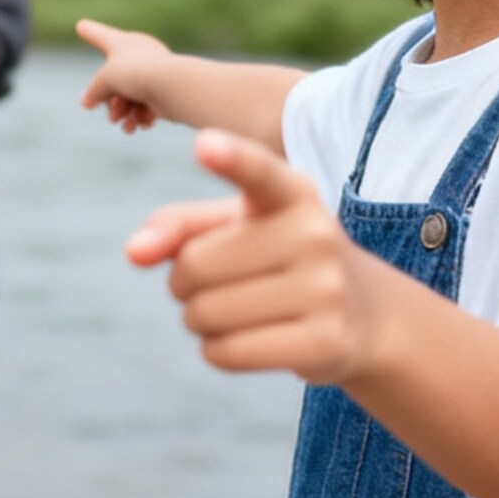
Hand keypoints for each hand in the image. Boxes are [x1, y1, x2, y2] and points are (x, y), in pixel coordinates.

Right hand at [77, 18, 170, 131]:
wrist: (172, 86)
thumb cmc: (136, 73)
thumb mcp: (105, 79)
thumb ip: (94, 91)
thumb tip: (87, 102)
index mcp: (123, 43)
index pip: (100, 36)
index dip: (89, 32)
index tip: (81, 26)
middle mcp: (139, 55)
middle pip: (113, 80)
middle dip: (110, 102)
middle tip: (113, 116)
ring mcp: (152, 74)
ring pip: (129, 97)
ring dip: (124, 114)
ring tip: (126, 125)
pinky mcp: (164, 92)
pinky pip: (145, 107)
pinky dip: (140, 118)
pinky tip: (139, 125)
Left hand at [126, 129, 376, 384]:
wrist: (363, 312)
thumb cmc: (276, 256)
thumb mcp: (234, 226)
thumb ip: (176, 225)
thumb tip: (135, 252)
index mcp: (292, 193)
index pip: (258, 172)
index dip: (231, 159)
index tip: (204, 145)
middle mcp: (315, 233)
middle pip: (193, 265)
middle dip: (183, 282)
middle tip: (216, 283)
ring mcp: (326, 289)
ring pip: (205, 314)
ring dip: (197, 320)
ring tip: (234, 311)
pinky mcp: (326, 342)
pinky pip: (227, 352)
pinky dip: (215, 350)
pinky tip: (243, 340)